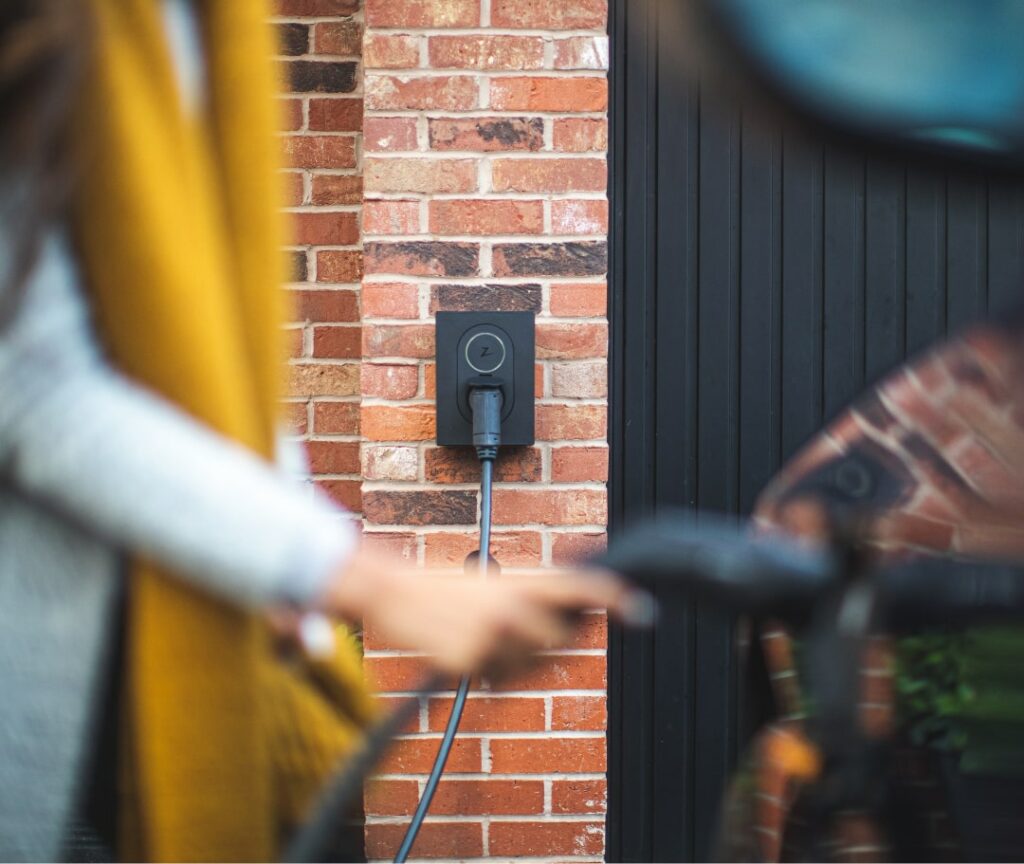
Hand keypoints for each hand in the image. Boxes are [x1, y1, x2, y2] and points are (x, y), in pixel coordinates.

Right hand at [316, 548, 652, 676]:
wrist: (398, 594)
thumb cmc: (450, 590)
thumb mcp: (498, 585)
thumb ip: (537, 599)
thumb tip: (579, 624)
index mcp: (523, 581)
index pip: (581, 585)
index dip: (615, 597)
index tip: (642, 610)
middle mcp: (513, 606)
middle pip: (561, 642)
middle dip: (547, 645)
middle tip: (514, 630)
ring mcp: (492, 635)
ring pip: (529, 667)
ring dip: (514, 662)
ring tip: (483, 636)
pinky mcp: (471, 660)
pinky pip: (498, 681)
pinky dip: (487, 673)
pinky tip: (467, 651)